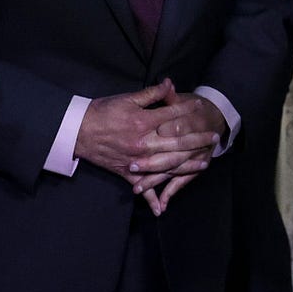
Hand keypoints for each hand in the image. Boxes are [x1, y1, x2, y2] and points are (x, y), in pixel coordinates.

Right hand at [73, 80, 219, 188]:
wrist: (77, 131)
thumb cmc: (103, 111)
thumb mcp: (127, 99)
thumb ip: (151, 93)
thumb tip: (170, 83)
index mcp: (143, 122)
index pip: (173, 116)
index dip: (189, 111)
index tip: (202, 108)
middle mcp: (143, 143)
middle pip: (177, 142)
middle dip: (198, 140)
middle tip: (214, 138)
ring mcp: (136, 160)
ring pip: (167, 165)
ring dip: (187, 166)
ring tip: (204, 164)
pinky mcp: (126, 172)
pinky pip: (141, 187)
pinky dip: (151, 198)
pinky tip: (162, 208)